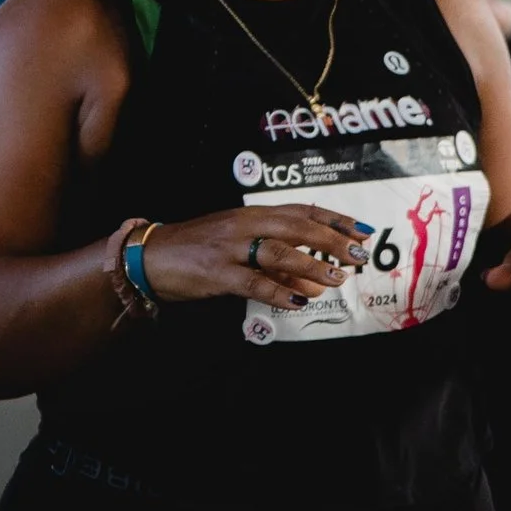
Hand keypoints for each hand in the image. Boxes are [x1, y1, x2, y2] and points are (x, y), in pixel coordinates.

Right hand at [136, 203, 370, 311]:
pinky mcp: (217, 272)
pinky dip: (278, 292)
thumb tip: (314, 283)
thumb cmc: (197, 251)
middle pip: (296, 226)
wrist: (150, 256)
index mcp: (251, 214)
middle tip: (358, 253)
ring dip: (310, 265)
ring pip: (278, 252)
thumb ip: (277, 264)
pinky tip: (299, 300)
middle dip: (331, 239)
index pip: (301, 210)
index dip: (333, 219)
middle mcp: (244, 225)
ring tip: (336, 277)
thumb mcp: (239, 249)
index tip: (361, 229)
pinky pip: (253, 282)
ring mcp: (230, 248)